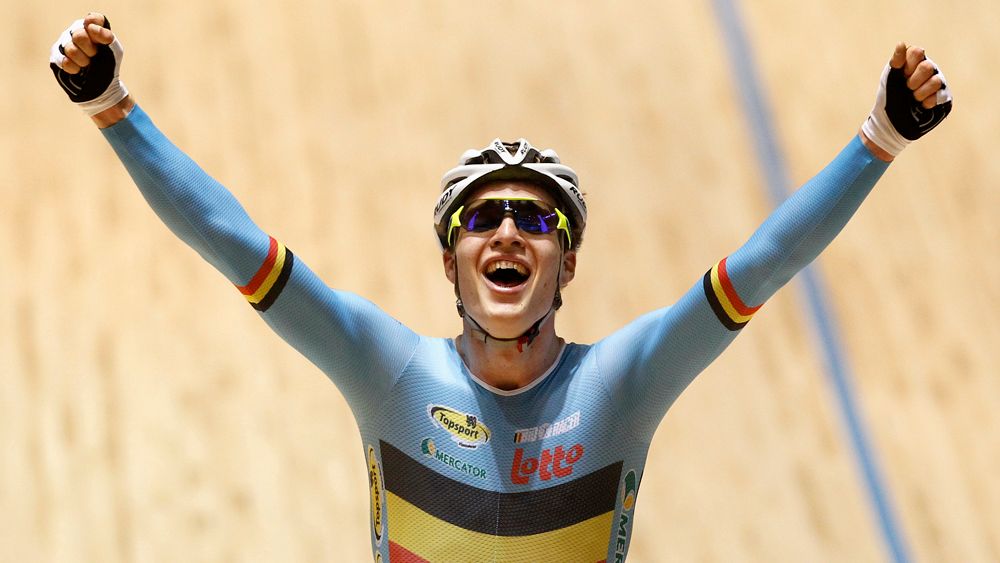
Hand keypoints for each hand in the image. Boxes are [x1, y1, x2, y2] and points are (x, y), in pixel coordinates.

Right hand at [49, 13, 129, 116]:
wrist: (101, 87)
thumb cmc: (108, 66)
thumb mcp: (114, 51)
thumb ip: (106, 37)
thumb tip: (90, 27)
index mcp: (92, 27)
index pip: (92, 19)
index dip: (97, 30)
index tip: (104, 41)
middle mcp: (76, 31)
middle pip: (79, 34)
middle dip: (90, 50)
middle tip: (94, 56)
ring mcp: (64, 42)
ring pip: (70, 48)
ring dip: (83, 61)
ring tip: (87, 65)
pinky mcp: (56, 55)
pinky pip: (64, 60)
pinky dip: (74, 68)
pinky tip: (78, 70)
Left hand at [861, 43, 952, 158]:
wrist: (891, 124)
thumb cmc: (889, 99)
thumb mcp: (889, 78)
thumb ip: (897, 61)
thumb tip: (901, 43)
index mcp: (914, 63)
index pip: (917, 52)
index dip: (908, 65)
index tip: (901, 76)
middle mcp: (928, 71)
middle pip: (928, 66)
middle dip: (913, 81)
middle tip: (907, 89)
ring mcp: (938, 83)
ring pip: (936, 80)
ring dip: (920, 93)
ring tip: (914, 99)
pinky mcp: (944, 97)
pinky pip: (941, 94)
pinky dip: (927, 101)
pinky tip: (921, 105)